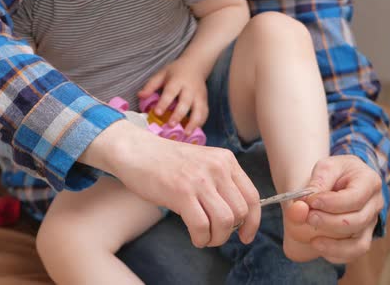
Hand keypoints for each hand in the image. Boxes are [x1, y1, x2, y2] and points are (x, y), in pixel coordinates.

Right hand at [79, 120, 260, 247]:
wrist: (137, 151)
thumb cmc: (168, 162)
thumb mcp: (203, 163)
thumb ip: (221, 182)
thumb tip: (236, 216)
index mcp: (226, 160)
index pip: (252, 196)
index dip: (253, 221)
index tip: (245, 235)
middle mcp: (217, 167)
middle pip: (241, 212)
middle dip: (230, 231)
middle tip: (215, 234)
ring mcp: (199, 179)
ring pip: (225, 221)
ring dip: (216, 237)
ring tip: (205, 237)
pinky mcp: (181, 192)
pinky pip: (202, 226)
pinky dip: (201, 239)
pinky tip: (195, 237)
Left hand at [138, 60, 208, 134]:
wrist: (196, 65)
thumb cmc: (176, 71)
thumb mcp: (162, 74)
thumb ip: (151, 85)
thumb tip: (140, 96)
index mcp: (177, 81)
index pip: (170, 92)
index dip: (164, 103)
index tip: (157, 113)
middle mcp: (190, 89)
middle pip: (185, 102)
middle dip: (179, 115)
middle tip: (171, 125)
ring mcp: (199, 95)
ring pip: (199, 110)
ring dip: (194, 122)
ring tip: (187, 134)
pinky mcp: (205, 101)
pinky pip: (205, 113)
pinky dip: (201, 123)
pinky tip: (194, 131)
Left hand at [293, 155, 383, 263]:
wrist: (339, 180)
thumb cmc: (334, 173)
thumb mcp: (324, 168)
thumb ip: (313, 185)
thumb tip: (300, 208)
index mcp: (369, 181)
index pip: (355, 198)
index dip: (331, 203)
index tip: (311, 201)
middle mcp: (375, 205)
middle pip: (356, 221)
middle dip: (329, 222)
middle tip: (308, 217)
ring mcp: (371, 223)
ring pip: (359, 243)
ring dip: (333, 244)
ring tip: (312, 239)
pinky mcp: (363, 237)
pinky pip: (354, 253)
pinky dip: (336, 254)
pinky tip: (318, 245)